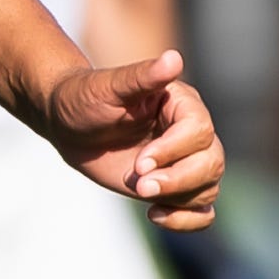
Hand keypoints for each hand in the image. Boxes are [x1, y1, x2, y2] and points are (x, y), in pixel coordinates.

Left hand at [42, 48, 222, 229]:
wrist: (67, 123)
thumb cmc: (84, 98)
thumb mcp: (106, 87)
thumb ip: (141, 76)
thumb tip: (173, 58)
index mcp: (180, 103)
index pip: (199, 130)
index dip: (173, 150)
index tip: (141, 163)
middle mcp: (189, 132)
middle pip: (211, 162)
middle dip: (178, 179)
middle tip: (140, 185)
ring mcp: (184, 161)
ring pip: (208, 187)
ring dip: (179, 198)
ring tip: (141, 193)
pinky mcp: (175, 186)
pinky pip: (201, 210)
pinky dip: (187, 220)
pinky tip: (155, 215)